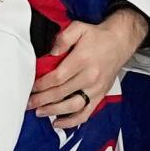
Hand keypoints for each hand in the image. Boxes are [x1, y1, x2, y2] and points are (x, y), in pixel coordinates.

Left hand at [29, 8, 147, 127]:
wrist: (120, 42)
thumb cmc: (97, 37)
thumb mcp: (79, 27)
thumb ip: (63, 38)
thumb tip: (51, 53)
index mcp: (82, 60)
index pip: (57, 77)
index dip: (42, 85)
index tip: (31, 87)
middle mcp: (90, 76)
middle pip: (62, 93)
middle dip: (42, 100)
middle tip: (29, 103)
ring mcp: (96, 88)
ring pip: (72, 106)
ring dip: (53, 111)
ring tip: (39, 112)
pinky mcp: (100, 96)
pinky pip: (86, 113)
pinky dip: (72, 121)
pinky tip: (58, 122)